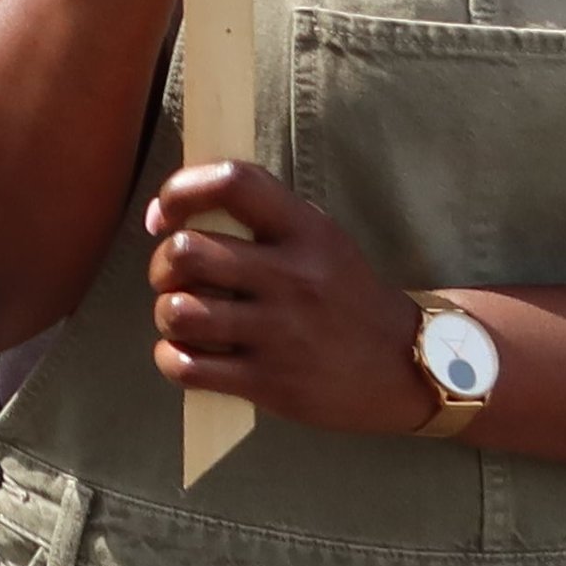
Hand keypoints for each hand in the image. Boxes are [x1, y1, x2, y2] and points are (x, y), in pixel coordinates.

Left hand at [141, 162, 435, 434]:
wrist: (405, 366)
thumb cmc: (344, 295)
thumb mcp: (320, 238)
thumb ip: (263, 218)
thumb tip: (178, 209)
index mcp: (305, 230)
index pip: (231, 182)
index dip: (180, 190)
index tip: (164, 215)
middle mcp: (292, 277)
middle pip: (186, 252)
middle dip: (161, 265)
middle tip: (173, 278)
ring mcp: (281, 333)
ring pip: (178, 312)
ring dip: (166, 314)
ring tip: (185, 319)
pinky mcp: (271, 383)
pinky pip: (187, 366)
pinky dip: (171, 359)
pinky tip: (186, 355)